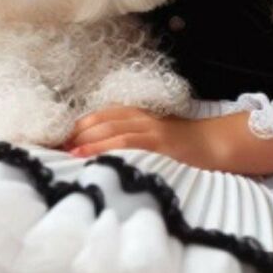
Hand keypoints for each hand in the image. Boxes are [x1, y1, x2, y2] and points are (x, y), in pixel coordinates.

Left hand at [60, 105, 222, 170]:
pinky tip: (95, 158)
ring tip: (71, 153)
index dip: (77, 127)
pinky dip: (109, 149)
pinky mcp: (160, 143)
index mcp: (135, 114)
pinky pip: (130, 143)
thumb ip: (127, 138)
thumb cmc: (180, 146)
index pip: (99, 116)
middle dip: (77, 134)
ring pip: (112, 130)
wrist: (215, 144)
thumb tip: (92, 152)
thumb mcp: (150, 136)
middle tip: (58, 149)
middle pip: (100, 121)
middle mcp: (140, 117)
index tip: (59, 141)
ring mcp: (150, 129)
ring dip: (89, 141)